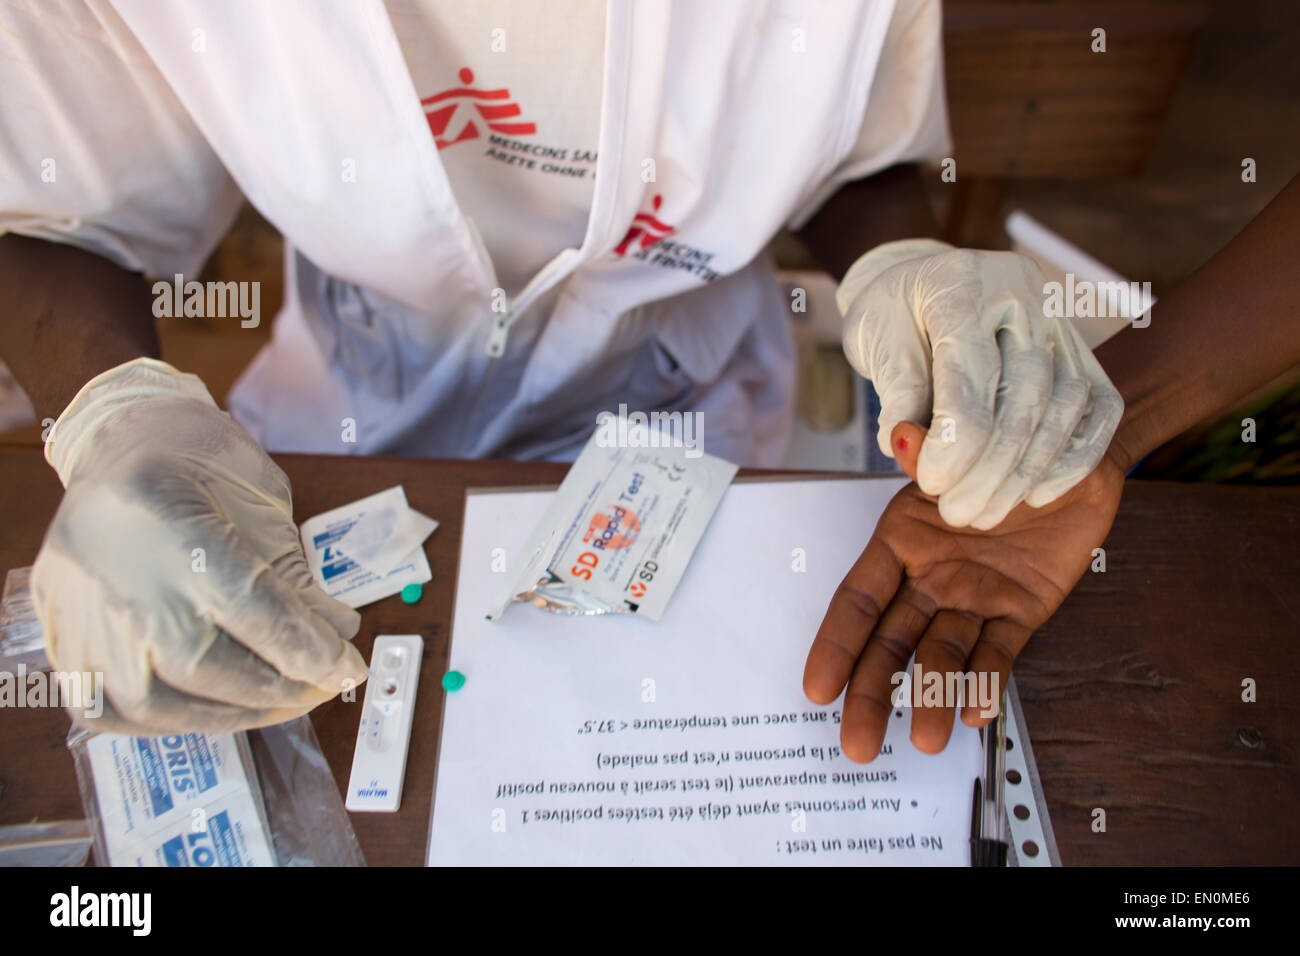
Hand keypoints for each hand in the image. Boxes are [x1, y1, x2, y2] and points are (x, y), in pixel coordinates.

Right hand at [32, 359, 367, 733]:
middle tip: (323, 683)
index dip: (306, 648)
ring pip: (158, 702)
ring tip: (281, 699)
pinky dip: (173, 721)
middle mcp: (111, 571)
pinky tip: (217, 707)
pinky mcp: (63, 641)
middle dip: (280, 686)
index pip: (248, 605)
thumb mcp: (260, 500)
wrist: (120, 444)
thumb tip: (338, 636)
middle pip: (203, 663)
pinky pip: (114, 711)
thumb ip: (295, 573)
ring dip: (234, 713)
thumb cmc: (198, 463)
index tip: (348, 668)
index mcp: (165, 513)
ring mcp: (79, 612)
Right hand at [803, 421, 1123, 761]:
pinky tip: (977, 713)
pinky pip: (1000, 652)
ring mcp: (974, 595)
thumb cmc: (1009, 441)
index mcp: (902, 538)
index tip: (817, 689)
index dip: (837, 645)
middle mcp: (931, 574)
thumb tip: (904, 435)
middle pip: (891, 643)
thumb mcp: (963, 445)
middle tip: (860, 745)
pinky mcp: (1021, 608)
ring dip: (933, 698)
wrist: (1075, 450)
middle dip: (872, 694)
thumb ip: (931, 452)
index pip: (859, 600)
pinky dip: (989, 682)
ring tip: (929, 740)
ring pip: (943, 655)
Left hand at [838, 239, 1122, 528]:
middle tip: (958, 512)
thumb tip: (908, 448)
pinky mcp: (1079, 348)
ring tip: (988, 511)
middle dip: (993, 467)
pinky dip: (1077, 454)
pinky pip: (1099, 403)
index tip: (931, 483)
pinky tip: (1040, 493)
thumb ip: (896, 393)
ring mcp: (1058, 320)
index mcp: (962, 285)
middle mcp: (1022, 295)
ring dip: (1029, 470)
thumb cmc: (895, 315)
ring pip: (1066, 402)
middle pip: (1025, 393)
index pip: (971, 374)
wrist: (923, 283)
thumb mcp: (875, 342)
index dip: (954, 440)